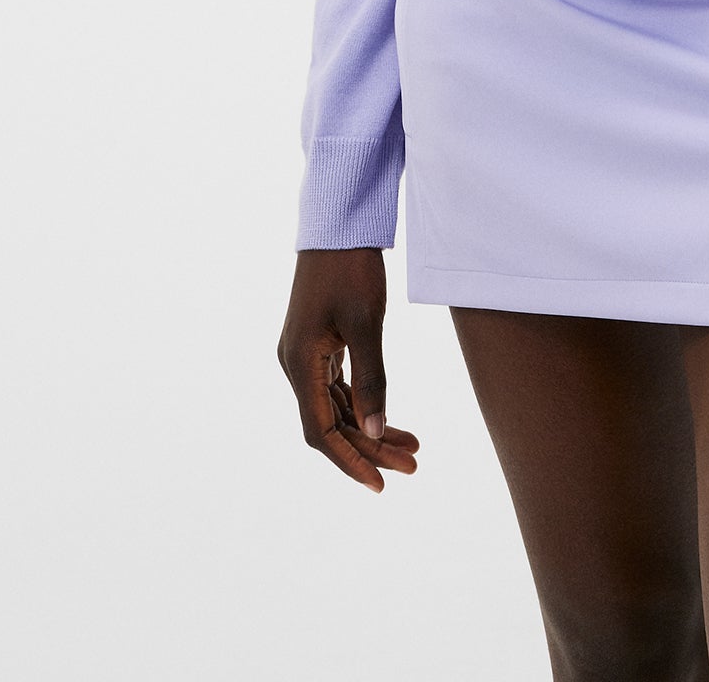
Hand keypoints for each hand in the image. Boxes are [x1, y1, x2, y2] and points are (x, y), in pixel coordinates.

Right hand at [277, 248, 419, 491]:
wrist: (338, 225)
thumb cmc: (351, 268)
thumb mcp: (366, 323)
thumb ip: (372, 379)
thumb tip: (375, 429)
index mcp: (300, 364)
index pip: (322, 432)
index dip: (351, 461)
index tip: (381, 484)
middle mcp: (295, 365)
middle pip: (332, 424)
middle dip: (370, 447)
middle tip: (412, 466)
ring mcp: (305, 355)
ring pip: (337, 408)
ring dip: (370, 428)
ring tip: (411, 447)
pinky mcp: (318, 345)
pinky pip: (338, 388)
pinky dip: (363, 404)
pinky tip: (389, 418)